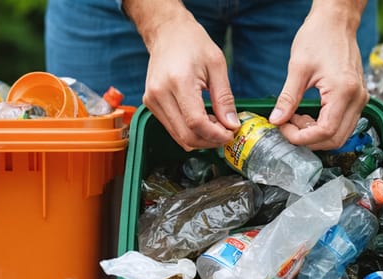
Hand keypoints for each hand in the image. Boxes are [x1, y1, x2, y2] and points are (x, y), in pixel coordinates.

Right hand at [128, 2, 239, 149]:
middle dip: (210, 140)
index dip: (216, 135)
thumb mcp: (217, 65)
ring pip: (179, 136)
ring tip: (216, 124)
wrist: (167, 32)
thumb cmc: (192, 43)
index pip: (196, 122)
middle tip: (226, 132)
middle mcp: (160, 94)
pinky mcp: (151, 105)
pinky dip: (190, 131)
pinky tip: (202, 120)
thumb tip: (232, 125)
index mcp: (178, 82)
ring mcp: (152, 101)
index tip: (231, 133)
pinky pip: (173, 129)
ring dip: (201, 138)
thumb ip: (224, 98)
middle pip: (186, 135)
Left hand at [268, 0, 368, 150]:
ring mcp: (360, 99)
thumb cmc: (319, 36)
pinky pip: (343, 124)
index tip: (284, 129)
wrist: (337, 21)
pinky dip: (324, 127)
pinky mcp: (357, 98)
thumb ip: (288, 98)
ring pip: (341, 135)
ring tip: (296, 119)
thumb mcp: (298, 67)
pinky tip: (308, 115)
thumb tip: (276, 120)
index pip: (325, 131)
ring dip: (316, 135)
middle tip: (288, 126)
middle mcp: (357, 98)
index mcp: (344, 91)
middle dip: (309, 140)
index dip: (302, 137)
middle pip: (336, 139)